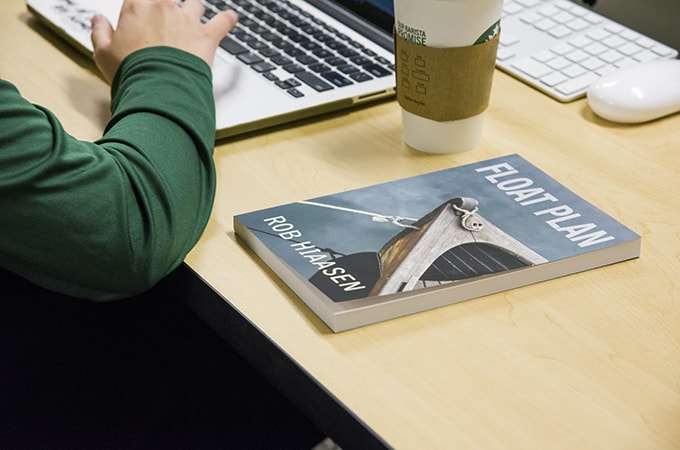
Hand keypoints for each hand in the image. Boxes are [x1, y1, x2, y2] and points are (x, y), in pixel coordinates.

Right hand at [91, 0, 237, 82]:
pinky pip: (224, 21)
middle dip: (166, 7)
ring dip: (194, 10)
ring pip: (195, 4)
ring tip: (194, 17)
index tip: (143, 8)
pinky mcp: (207, 36)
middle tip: (166, 18)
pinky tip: (231, 17)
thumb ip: (100, 32)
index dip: (140, 3)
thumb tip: (98, 19)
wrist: (158, 90)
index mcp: (137, 7)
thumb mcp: (103, 54)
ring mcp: (187, 20)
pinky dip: (228, 19)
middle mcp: (163, 7)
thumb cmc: (130, 73)